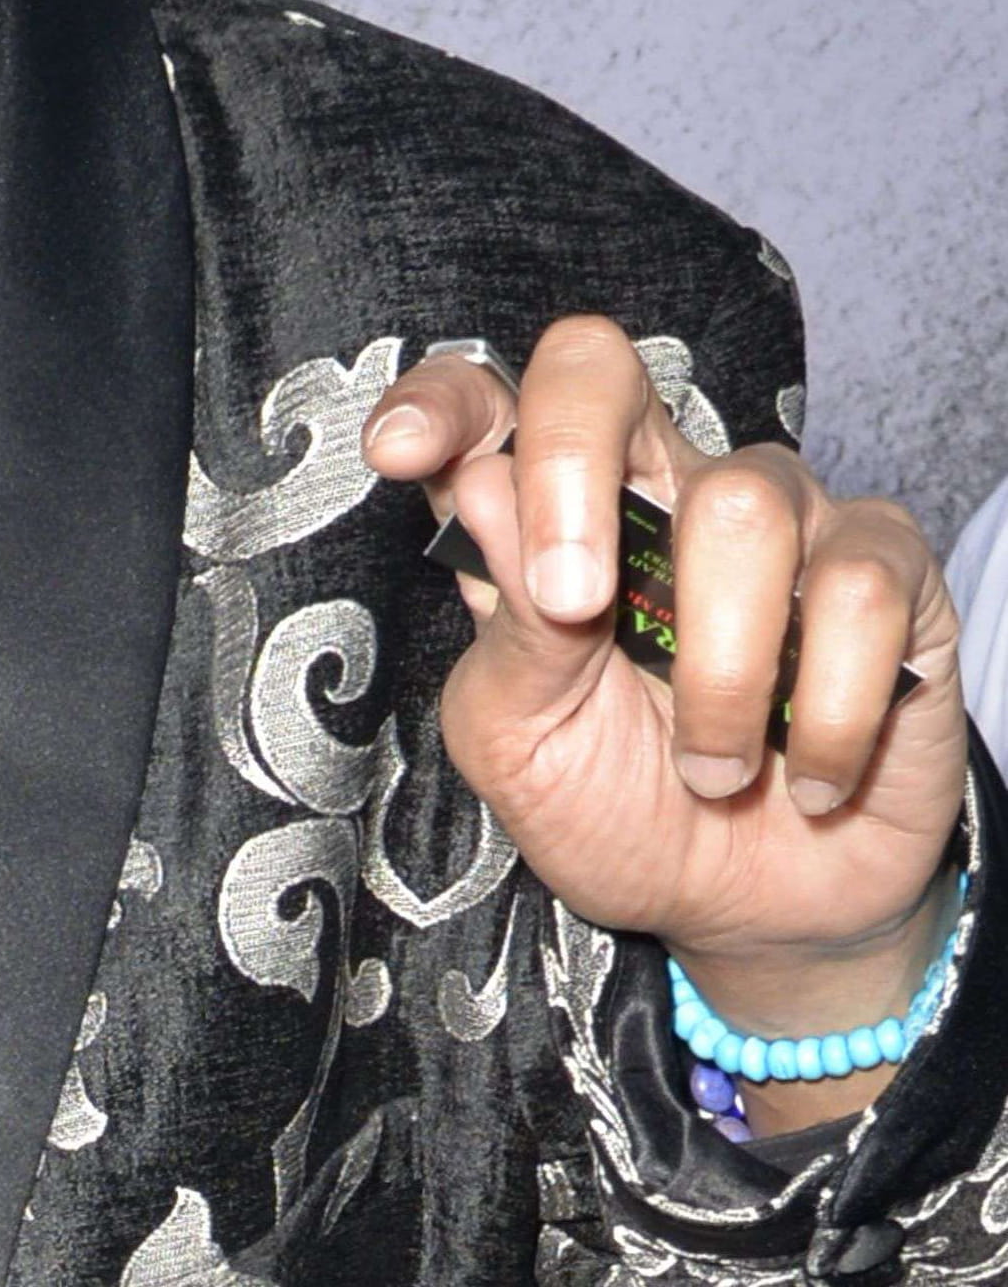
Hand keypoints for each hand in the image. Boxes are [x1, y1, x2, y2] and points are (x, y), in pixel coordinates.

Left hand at [364, 321, 964, 1121]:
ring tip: (709, 772)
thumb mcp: (521, 744)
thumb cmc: (617, 812)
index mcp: (545, 522)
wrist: (750, 915)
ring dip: (718, 674)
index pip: (491, 406)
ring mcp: (779, 518)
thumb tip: (484, 491)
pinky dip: (828, 711)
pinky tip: (807, 774)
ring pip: (742, 504)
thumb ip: (505, 632)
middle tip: (573, 605)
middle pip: (602, 371)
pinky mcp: (886, 569)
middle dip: (570, 466)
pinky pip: (859, 589)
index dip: (441, 401)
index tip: (399, 452)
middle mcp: (656, 491)